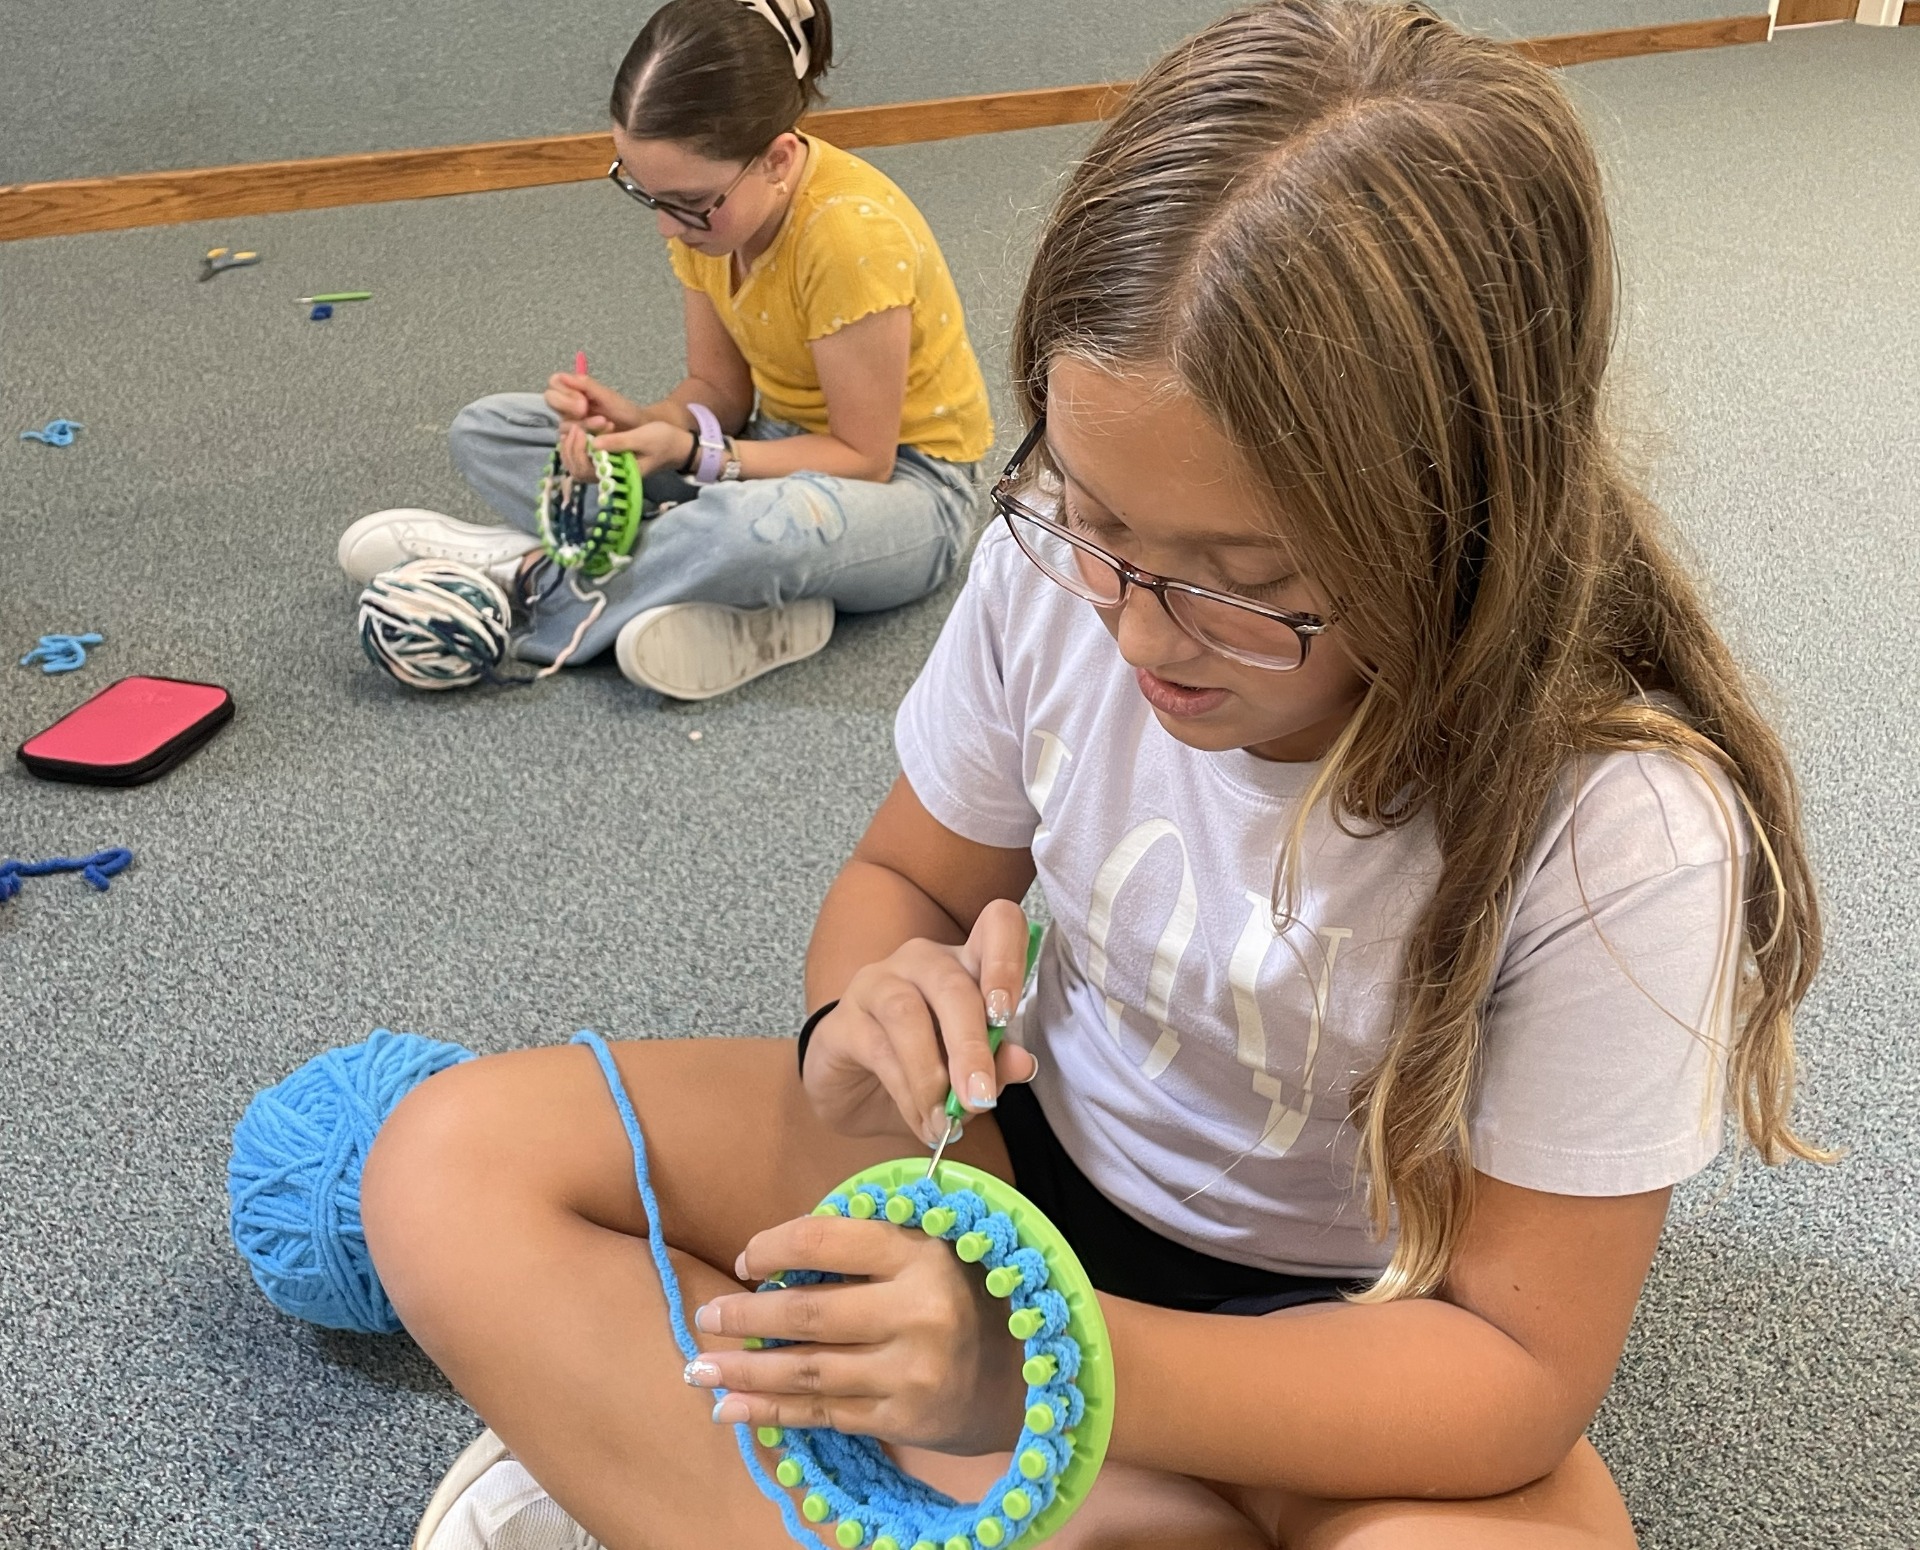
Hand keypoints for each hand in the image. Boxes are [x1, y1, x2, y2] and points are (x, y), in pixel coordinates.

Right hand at [544, 370, 642, 434]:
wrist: (638, 431)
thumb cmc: (623, 410)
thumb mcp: (607, 396)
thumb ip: (586, 385)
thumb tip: (562, 375)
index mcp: (573, 391)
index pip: (553, 384)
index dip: (564, 390)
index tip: (582, 398)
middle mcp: (567, 407)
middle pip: (550, 400)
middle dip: (568, 405)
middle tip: (585, 408)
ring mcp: (570, 424)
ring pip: (563, 423)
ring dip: (585, 423)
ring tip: (605, 423)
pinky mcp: (576, 442)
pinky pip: (571, 440)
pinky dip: (589, 436)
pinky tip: (603, 434)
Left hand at [555, 419, 693, 482]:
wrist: (676, 446)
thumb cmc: (663, 441)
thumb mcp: (642, 438)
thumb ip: (619, 442)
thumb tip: (594, 443)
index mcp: (620, 474)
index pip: (588, 471)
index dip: (579, 452)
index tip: (581, 431)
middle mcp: (611, 477)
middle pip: (578, 472)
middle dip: (571, 450)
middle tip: (575, 428)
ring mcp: (607, 471)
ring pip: (577, 467)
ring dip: (571, 449)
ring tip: (575, 429)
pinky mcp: (607, 463)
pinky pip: (584, 460)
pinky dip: (576, 448)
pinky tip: (579, 433)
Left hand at [685, 1213, 1028, 1452]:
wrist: (1029, 1374)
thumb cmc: (966, 1296)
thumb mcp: (931, 1247)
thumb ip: (869, 1242)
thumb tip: (778, 1256)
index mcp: (921, 1253)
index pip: (823, 1242)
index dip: (773, 1248)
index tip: (747, 1260)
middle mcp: (916, 1312)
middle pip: (806, 1313)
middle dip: (745, 1316)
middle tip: (706, 1316)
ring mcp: (909, 1373)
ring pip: (806, 1370)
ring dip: (743, 1371)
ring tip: (699, 1367)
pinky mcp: (903, 1419)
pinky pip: (823, 1413)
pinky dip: (771, 1413)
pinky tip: (731, 1408)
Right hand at [806, 899, 1037, 1146]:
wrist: (854, 1088)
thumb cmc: (923, 1066)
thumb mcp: (968, 1071)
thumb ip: (997, 1063)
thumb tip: (1022, 1062)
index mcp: (967, 962)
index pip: (997, 924)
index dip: (1007, 958)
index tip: (1008, 1012)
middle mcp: (923, 961)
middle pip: (952, 985)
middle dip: (971, 1047)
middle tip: (980, 1098)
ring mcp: (877, 984)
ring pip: (907, 1014)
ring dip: (931, 1074)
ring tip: (946, 1119)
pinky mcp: (842, 1020)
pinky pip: (877, 1050)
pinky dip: (905, 1093)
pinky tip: (921, 1120)